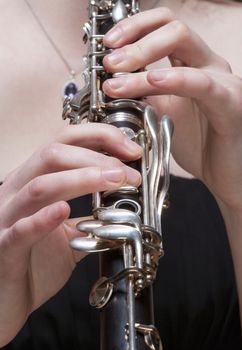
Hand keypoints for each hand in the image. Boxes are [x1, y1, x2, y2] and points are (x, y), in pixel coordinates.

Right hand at [0, 123, 141, 345]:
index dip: (100, 137)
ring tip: (114, 181)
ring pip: (39, 186)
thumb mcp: (68, 235)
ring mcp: (6, 218)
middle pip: (52, 154)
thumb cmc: (35, 262)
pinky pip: (20, 229)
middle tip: (128, 173)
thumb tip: (124, 209)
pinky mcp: (3, 247)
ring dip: (81, 179)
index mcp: (33, 181)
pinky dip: (43, 218)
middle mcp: (17, 191)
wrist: (7, 301)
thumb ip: (90, 220)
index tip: (131, 150)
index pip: (64, 142)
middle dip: (96, 157)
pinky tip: (64, 211)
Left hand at [102, 7, 241, 211]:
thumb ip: (142, 96)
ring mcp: (221, 79)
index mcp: (191, 64)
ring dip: (142, 56)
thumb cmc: (198, 143)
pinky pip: (202, 83)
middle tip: (109, 62)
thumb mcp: (161, 114)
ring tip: (116, 78)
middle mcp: (207, 64)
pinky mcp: (230, 102)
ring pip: (183, 44)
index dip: (133, 28)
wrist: (224, 174)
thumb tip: (111, 84)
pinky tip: (154, 81)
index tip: (107, 46)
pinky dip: (175, 79)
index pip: (162, 25)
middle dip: (134, 38)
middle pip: (172, 26)